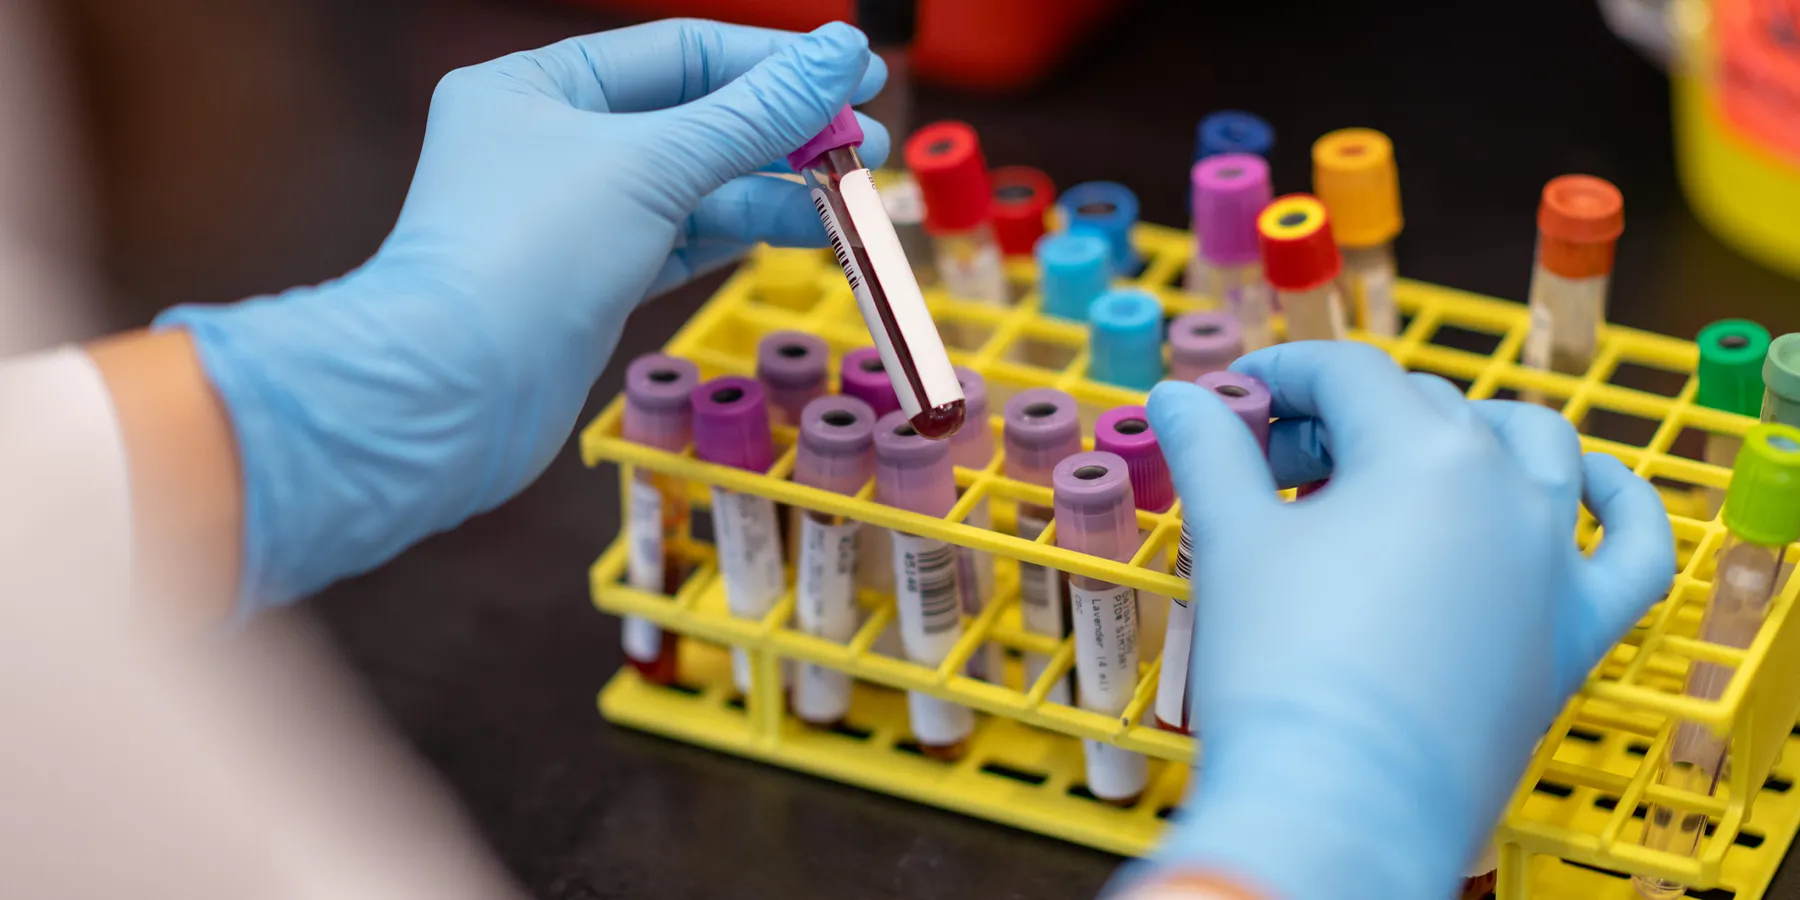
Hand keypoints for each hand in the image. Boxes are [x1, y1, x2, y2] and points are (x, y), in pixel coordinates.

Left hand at [155, 20, 885, 612]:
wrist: (452, 395)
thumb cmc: (522, 256)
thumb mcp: (652, 164)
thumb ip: (755, 112)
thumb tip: (842, 55)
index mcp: (535, 85)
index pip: (680, 52)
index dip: (775, 63)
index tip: (856, 78)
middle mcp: (546, 142)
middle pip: (692, 119)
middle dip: (782, 132)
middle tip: (867, 147)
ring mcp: (568, 219)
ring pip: (693, 188)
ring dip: (773, 190)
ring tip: (851, 199)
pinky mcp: (589, 285)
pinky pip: (680, 242)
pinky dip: (740, 236)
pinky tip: (802, 232)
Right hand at [1130, 342, 1674, 898]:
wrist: (1339, 804)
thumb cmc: (1282, 668)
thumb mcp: (1232, 541)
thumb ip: (1210, 451)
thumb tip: (1176, 396)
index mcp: (1423, 453)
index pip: (1349, 375)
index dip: (1281, 376)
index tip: (1232, 402)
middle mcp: (1506, 489)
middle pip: (1423, 410)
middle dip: (1342, 421)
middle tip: (1271, 470)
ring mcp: (1552, 559)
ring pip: (1533, 449)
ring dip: (1466, 432)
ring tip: (1398, 465)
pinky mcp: (1575, 630)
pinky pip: (1633, 548)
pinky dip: (1619, 503)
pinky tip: (1590, 482)